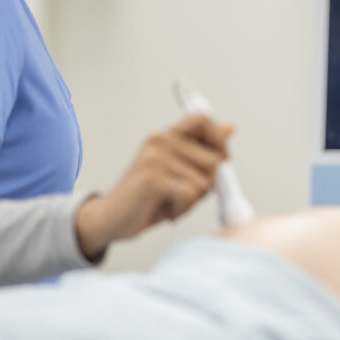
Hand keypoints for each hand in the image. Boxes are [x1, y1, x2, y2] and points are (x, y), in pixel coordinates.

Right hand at [75, 114, 232, 258]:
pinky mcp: (152, 179)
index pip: (203, 120)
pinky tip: (167, 211)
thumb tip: (230, 127)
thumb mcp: (178, 169)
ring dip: (193, 200)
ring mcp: (155, 158)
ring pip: (204, 182)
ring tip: (171, 202)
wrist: (109, 219)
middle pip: (214, 160)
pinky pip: (190, 195)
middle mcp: (159, 141)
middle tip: (183, 195)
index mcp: (166, 135)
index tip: (222, 160)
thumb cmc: (146, 198)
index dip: (220, 140)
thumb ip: (201, 149)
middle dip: (207, 185)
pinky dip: (183, 209)